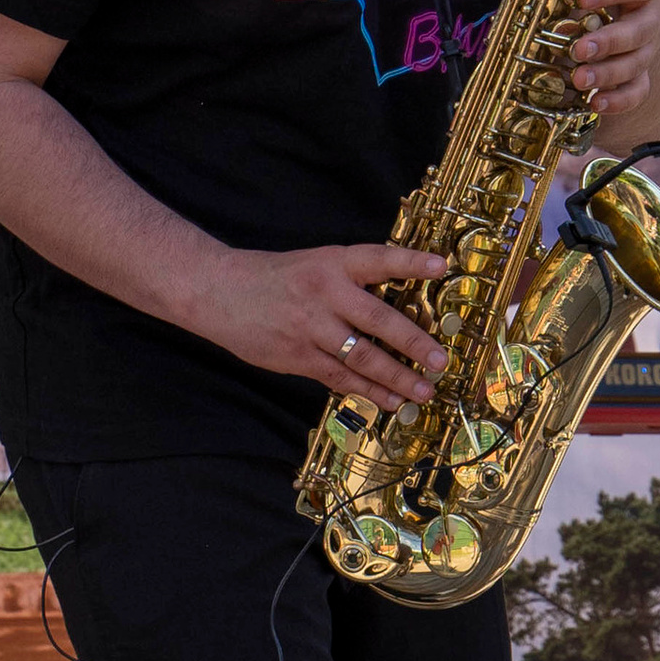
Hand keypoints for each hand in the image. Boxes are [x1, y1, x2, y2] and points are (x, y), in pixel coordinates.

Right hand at [182, 240, 451, 409]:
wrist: (218, 291)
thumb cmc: (274, 277)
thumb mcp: (315, 263)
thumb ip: (351, 281)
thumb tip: (397, 303)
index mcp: (332, 263)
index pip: (378, 259)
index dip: (410, 261)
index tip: (440, 265)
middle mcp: (325, 294)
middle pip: (379, 319)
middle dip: (414, 343)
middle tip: (440, 360)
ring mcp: (311, 328)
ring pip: (362, 357)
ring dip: (396, 377)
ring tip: (422, 391)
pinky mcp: (298, 357)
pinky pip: (339, 378)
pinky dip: (367, 391)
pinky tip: (389, 400)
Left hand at [571, 0, 659, 123]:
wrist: (631, 3)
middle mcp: (653, 17)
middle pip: (639, 32)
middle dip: (608, 42)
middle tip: (579, 49)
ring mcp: (648, 47)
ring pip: (636, 64)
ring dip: (607, 74)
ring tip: (579, 80)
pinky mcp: (641, 72)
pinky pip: (637, 91)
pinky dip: (618, 100)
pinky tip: (595, 103)